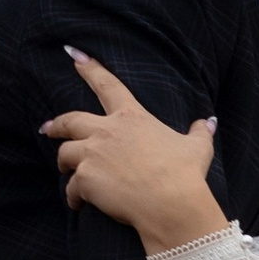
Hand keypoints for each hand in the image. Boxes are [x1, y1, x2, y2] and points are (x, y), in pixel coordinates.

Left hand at [41, 52, 227, 252]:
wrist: (171, 203)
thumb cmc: (185, 174)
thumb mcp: (198, 148)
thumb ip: (200, 132)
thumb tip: (209, 122)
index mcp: (132, 118)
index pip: (107, 85)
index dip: (89, 68)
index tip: (73, 54)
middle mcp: (107, 131)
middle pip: (70, 121)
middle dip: (56, 124)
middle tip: (48, 129)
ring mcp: (92, 155)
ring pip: (64, 154)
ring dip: (64, 163)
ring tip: (66, 172)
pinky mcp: (85, 180)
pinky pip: (70, 188)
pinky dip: (73, 197)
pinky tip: (78, 205)